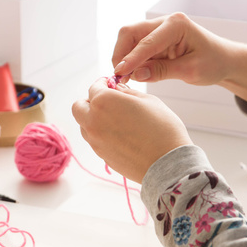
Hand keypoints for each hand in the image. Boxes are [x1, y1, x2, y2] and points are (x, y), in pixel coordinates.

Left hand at [72, 78, 192, 182]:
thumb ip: (127, 92)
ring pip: (84, 125)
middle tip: (108, 102)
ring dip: (93, 119)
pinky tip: (121, 135)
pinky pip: (94, 140)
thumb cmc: (162, 128)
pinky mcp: (101, 156)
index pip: (94, 87)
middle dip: (90, 101)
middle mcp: (93, 121)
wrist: (167, 162)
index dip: (103, 83)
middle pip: (78, 107)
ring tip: (115, 120)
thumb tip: (117, 89)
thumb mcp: (147, 100)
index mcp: (103, 102)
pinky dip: (101, 134)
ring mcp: (95, 141)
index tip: (111, 84)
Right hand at [113, 12, 246, 107]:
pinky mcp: (155, 39)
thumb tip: (135, 74)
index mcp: (177, 25)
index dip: (131, 59)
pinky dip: (132, 61)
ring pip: (129, 40)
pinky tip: (137, 75)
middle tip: (121, 78)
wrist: (224, 60)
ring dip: (125, 59)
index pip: (146, 42)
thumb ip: (162, 71)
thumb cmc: (213, 63)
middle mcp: (165, 22)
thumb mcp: (191, 71)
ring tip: (129, 79)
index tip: (119, 73)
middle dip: (121, 55)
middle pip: (130, 33)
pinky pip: (136, 48)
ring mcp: (158, 29)